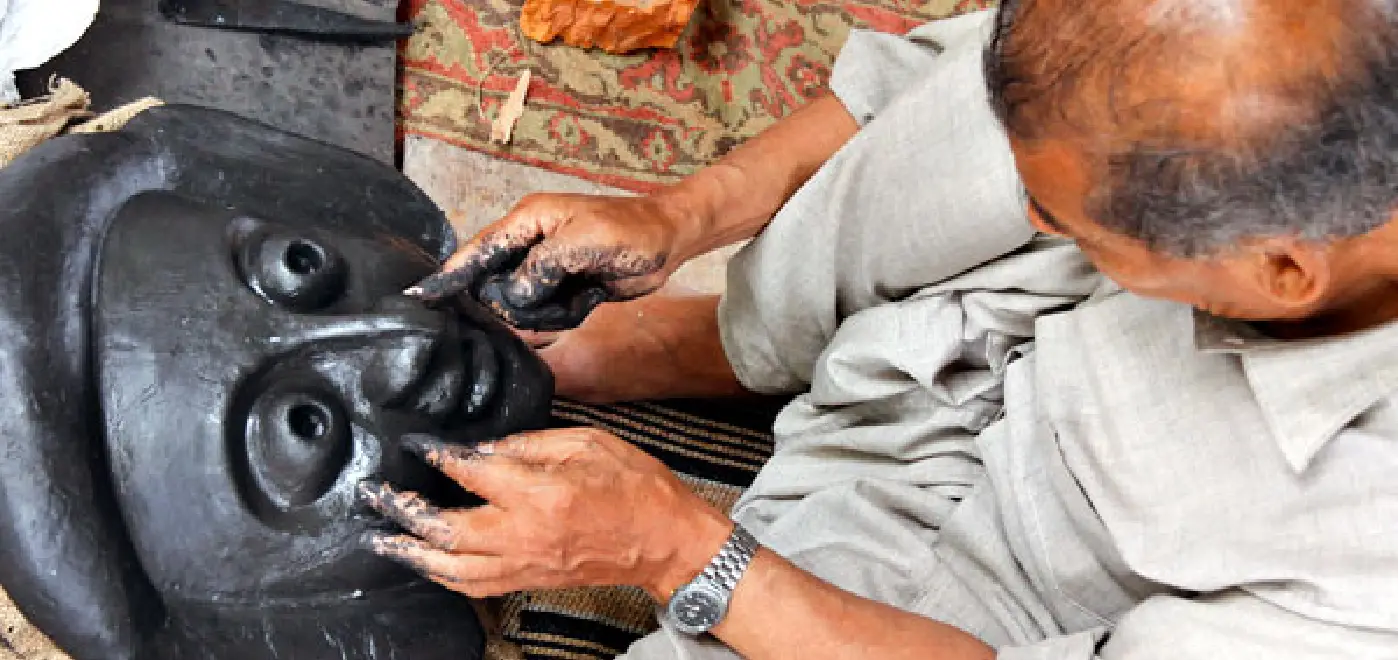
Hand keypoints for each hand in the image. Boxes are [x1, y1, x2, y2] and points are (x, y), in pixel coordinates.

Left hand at [359, 429, 732, 600]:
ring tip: (381, 539)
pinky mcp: (528, 580)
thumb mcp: (588, 442)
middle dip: (402, 511)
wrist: (665, 540)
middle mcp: (524, 532)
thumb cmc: (635, 485)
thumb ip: (530, 443)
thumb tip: (481, 448)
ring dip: (410, 552)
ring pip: (450, 566)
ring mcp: (524, 562)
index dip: (435, 454)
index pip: (470, 470)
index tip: (414, 442)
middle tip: (374, 494)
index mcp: (539, 491)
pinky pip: (472, 584)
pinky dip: (441, 574)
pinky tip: (424, 563)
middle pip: (445, 528)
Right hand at [409, 193, 703, 330]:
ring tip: (581, 291)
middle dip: (521, 300)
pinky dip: (565, 313)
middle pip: (498, 284)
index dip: (452, 273)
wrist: (668, 239)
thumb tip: (513, 293)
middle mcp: (531, 242)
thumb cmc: (630, 230)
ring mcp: (546, 265)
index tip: (421, 296)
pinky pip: (546, 312)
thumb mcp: (582, 244)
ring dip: (549, 309)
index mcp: (528, 220)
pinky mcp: (561, 285)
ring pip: (522, 304)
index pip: (480, 249)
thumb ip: (541, 266)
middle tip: (557, 293)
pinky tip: (589, 298)